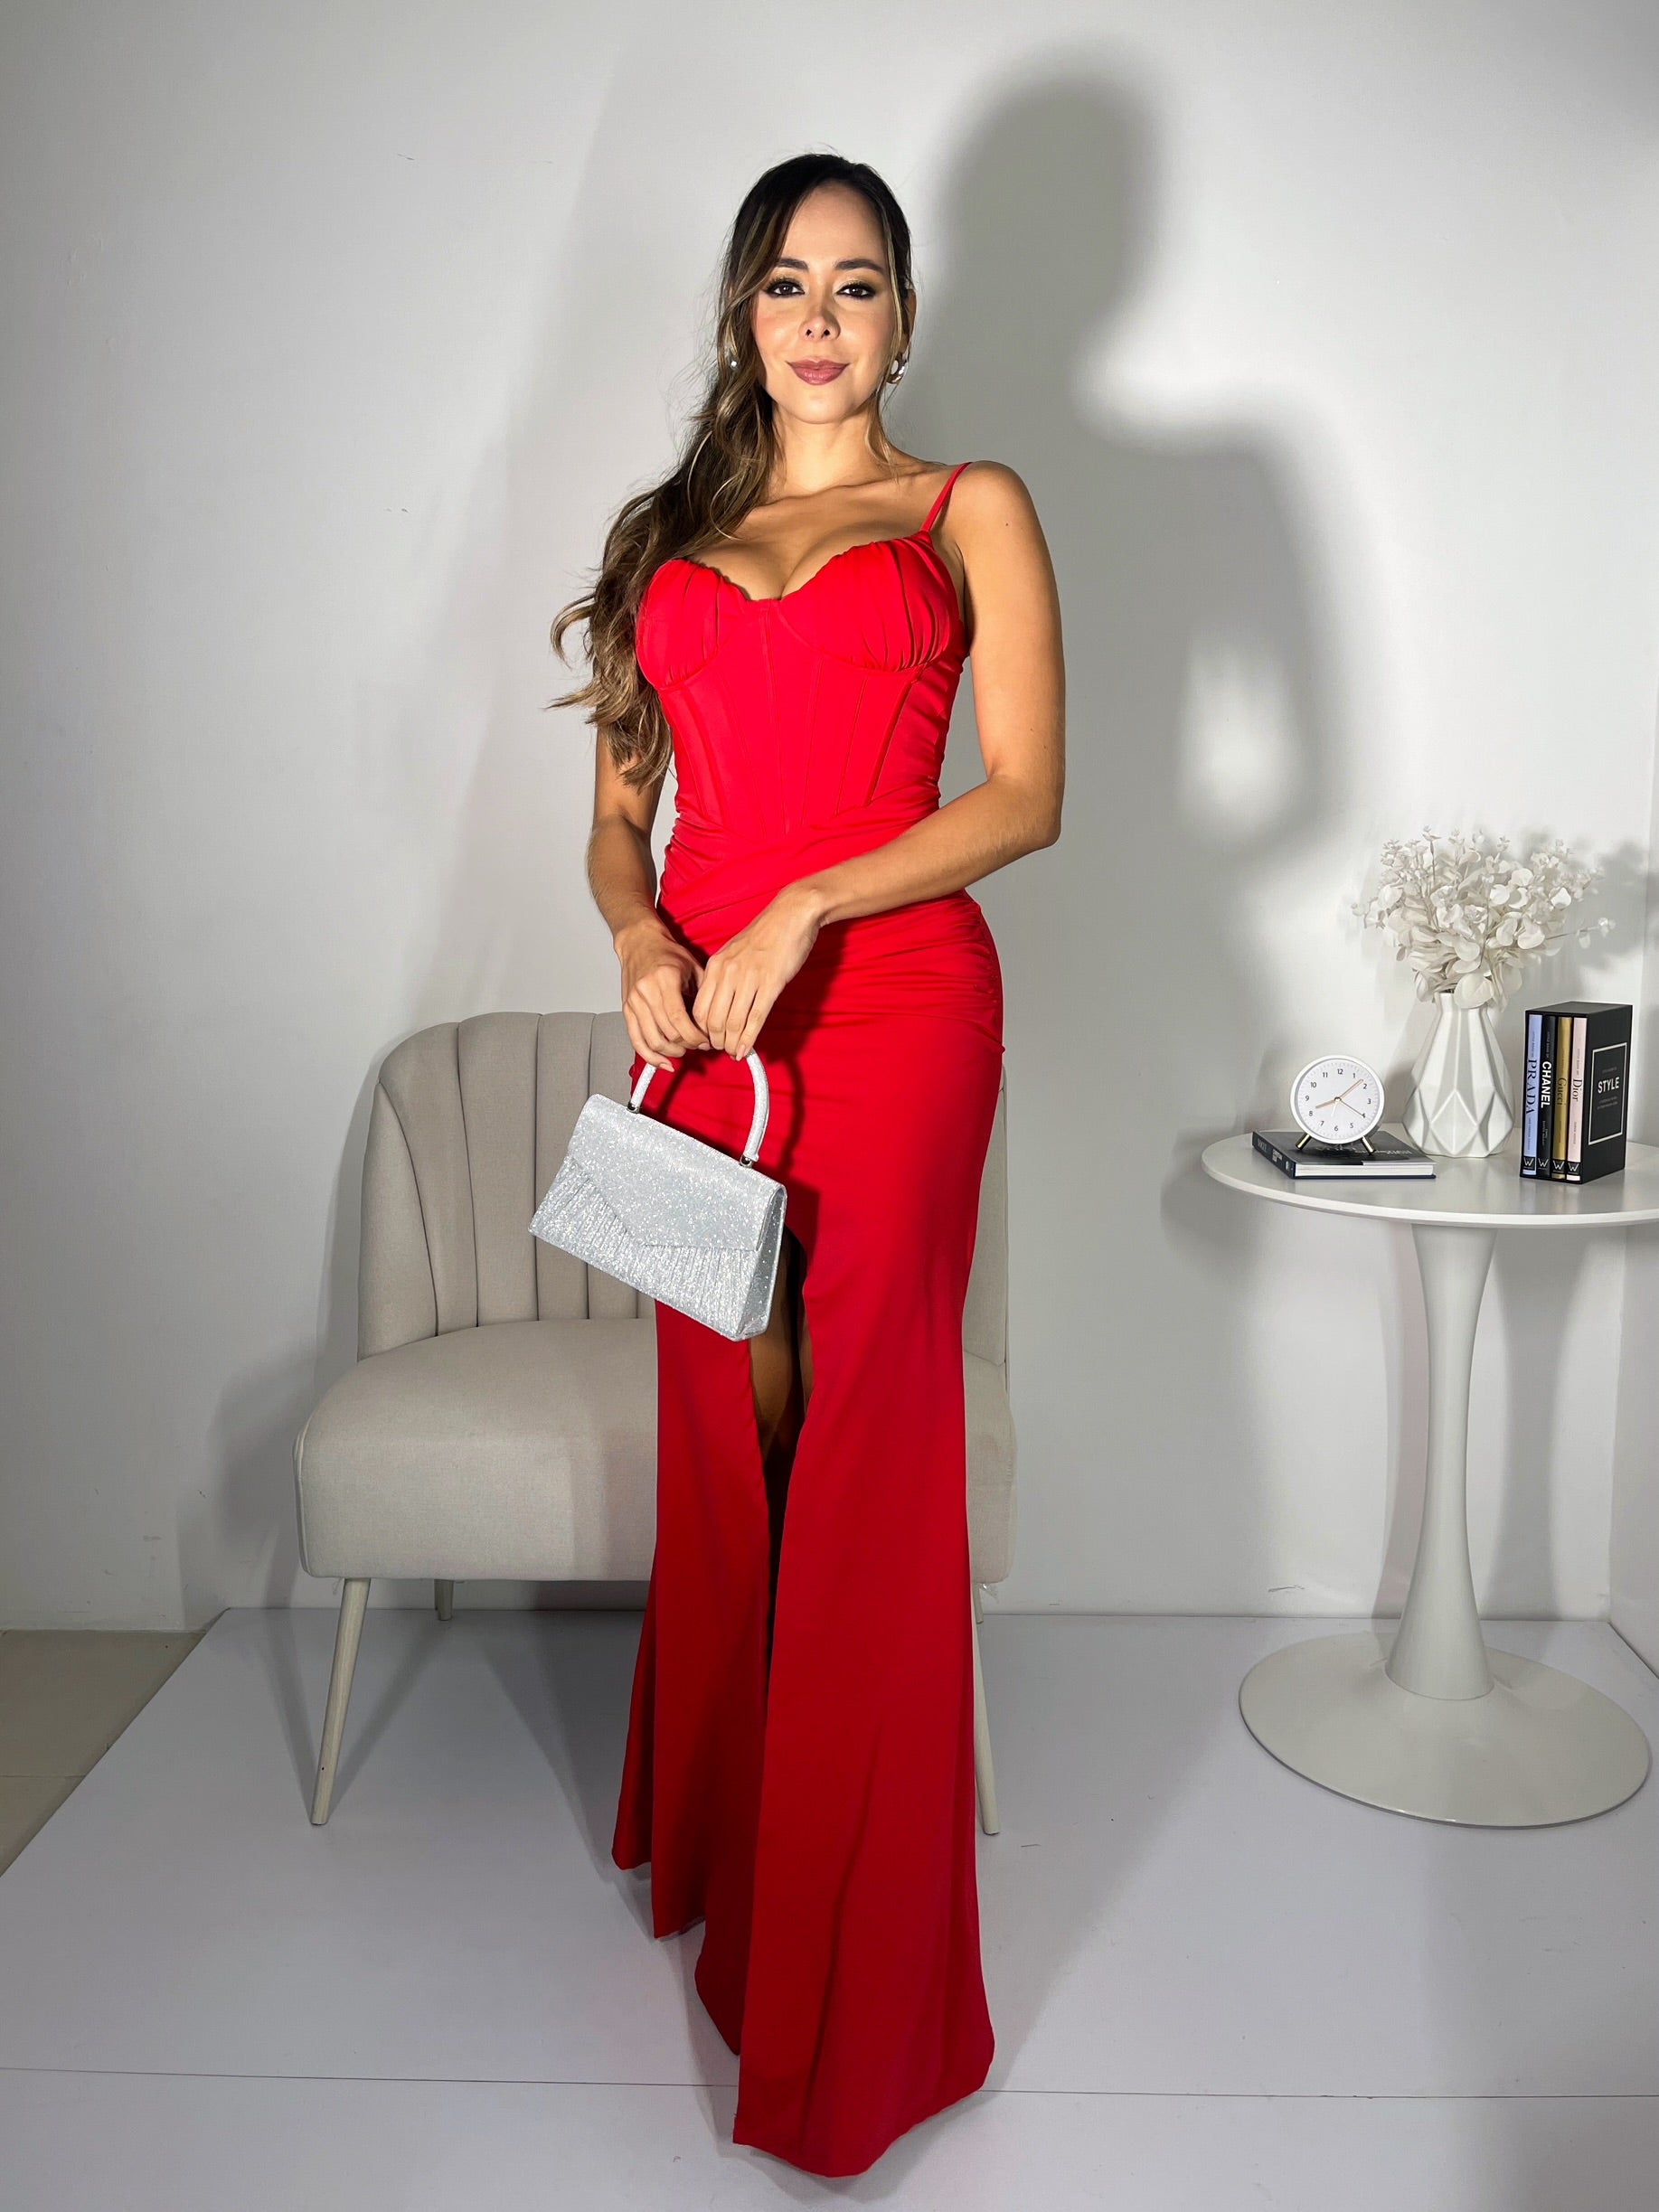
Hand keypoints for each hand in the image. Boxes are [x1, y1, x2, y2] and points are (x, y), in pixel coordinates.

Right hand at [616, 916, 709, 1069]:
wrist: (640, 943)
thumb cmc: (667, 953)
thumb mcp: (693, 967)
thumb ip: (704, 994)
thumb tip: (715, 1021)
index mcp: (665, 980)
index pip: (679, 1020)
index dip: (694, 1037)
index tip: (705, 1042)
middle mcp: (646, 992)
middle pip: (667, 1033)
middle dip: (687, 1045)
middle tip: (699, 1046)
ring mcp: (634, 1002)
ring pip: (652, 1040)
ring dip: (671, 1052)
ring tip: (684, 1051)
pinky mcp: (627, 1010)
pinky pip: (636, 1040)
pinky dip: (649, 1055)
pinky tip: (662, 1062)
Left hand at [692, 885, 823, 1057]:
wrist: (791, 914)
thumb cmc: (766, 933)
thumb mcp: (734, 951)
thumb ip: (724, 975)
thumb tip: (720, 1004)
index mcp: (716, 965)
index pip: (699, 1008)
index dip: (701, 1030)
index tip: (708, 1039)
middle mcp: (728, 973)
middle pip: (712, 1020)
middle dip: (715, 1041)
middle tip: (721, 1049)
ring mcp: (749, 979)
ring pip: (733, 1023)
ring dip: (731, 1043)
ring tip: (734, 1052)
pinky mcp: (771, 983)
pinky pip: (755, 1019)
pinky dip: (749, 1039)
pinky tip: (746, 1049)